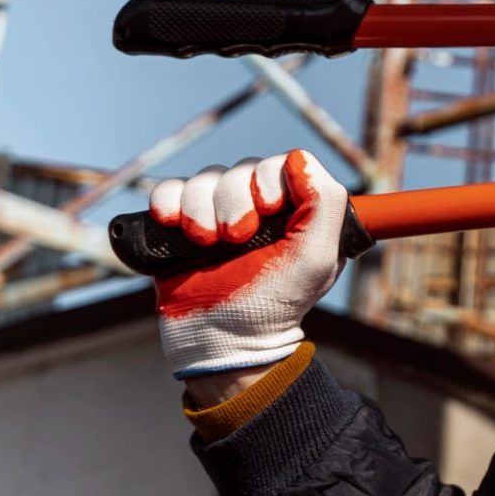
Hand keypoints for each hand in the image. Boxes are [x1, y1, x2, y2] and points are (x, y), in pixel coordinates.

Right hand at [152, 149, 347, 380]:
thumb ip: (325, 203)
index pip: (284, 162)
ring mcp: (217, 213)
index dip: (271, 179)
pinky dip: (169, 202)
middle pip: (243, 167)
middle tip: (236, 238)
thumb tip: (298, 158)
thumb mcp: (317, 258)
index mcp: (295, 210)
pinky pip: (170, 189)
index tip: (269, 210)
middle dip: (236, 200)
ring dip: (203, 207)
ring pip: (206, 177)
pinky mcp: (181, 223)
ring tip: (207, 243)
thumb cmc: (275, 303)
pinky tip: (176, 226)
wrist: (220, 338)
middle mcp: (258, 206)